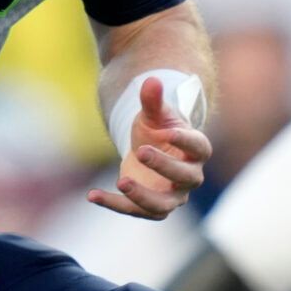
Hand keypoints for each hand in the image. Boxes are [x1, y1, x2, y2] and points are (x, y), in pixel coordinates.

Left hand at [88, 77, 210, 220]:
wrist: (148, 150)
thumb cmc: (156, 129)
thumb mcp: (152, 114)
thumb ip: (152, 100)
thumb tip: (151, 80)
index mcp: (196, 149)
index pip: (198, 146)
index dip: (186, 140)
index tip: (169, 132)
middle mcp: (189, 176)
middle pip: (185, 177)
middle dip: (164, 166)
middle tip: (140, 151)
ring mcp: (172, 195)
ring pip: (163, 205)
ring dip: (142, 196)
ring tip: (120, 181)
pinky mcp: (150, 207)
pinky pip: (135, 210)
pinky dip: (114, 204)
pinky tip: (92, 195)